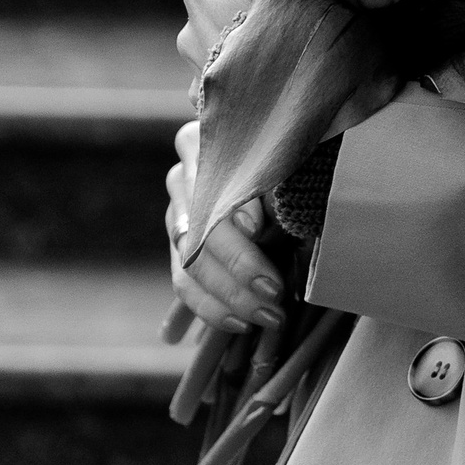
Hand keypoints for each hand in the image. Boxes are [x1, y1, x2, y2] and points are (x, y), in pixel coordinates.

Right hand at [166, 123, 283, 333]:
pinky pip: (184, 285)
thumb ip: (273, 187)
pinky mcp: (178, 248)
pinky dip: (212, 308)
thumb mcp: (285, 163)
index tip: (259, 230)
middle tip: (275, 290)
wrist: (276, 167)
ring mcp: (177, 214)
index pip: (211, 177)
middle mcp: (183, 176)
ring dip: (230, 296)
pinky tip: (241, 323)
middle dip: (240, 265)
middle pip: (202, 228)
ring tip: (268, 315)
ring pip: (191, 264)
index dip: (233, 205)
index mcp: (203, 141)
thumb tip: (257, 229)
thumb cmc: (288, 159)